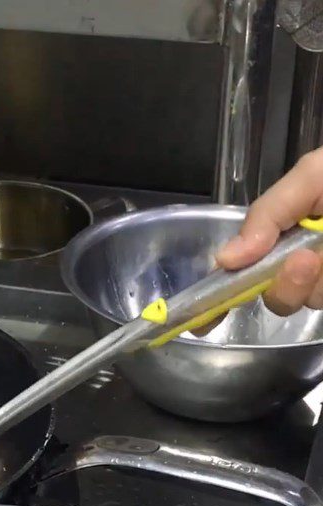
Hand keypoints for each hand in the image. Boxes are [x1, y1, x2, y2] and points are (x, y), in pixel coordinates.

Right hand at [217, 148, 322, 314]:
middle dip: (287, 285)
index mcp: (288, 236)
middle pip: (279, 297)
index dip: (221, 299)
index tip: (204, 321)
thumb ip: (268, 213)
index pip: (245, 273)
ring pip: (312, 301)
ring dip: (321, 281)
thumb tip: (226, 259)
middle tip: (307, 260)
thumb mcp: (313, 174)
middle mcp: (307, 262)